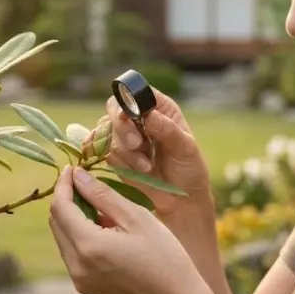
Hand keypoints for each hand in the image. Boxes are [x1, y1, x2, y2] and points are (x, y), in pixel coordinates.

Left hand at [47, 165, 205, 293]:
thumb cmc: (164, 254)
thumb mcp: (136, 217)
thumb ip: (102, 195)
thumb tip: (77, 175)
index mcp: (89, 246)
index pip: (61, 208)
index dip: (63, 185)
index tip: (72, 169)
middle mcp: (77, 266)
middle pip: (57, 223)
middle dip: (67, 200)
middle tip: (86, 183)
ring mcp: (79, 281)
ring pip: (63, 239)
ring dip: (74, 219)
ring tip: (102, 208)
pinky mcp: (86, 288)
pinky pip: (73, 255)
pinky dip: (81, 237)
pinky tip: (105, 231)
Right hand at [98, 90, 212, 218]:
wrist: (180, 201)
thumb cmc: (189, 170)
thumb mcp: (186, 149)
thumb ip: (168, 130)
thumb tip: (149, 115)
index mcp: (160, 109)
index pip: (138, 92)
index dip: (130, 98)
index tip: (131, 115)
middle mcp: (140, 119)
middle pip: (116, 108)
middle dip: (122, 126)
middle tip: (137, 144)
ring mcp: (126, 137)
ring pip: (108, 131)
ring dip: (125, 151)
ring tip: (147, 167)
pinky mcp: (116, 156)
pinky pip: (105, 152)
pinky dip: (119, 161)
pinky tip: (136, 171)